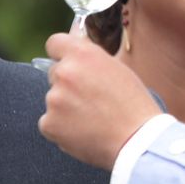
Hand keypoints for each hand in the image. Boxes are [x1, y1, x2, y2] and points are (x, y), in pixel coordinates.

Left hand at [37, 32, 159, 170]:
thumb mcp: (118, 70)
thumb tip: (76, 45)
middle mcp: (65, 72)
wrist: (136, 140)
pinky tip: (84, 131)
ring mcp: (53, 99)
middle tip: (90, 98)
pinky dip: (62, 127)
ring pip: (54, 99)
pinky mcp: (48, 123)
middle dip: (67, 83)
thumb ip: (93, 59)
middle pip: (55, 73)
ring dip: (66, 106)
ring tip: (92, 118)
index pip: (55, 43)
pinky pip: (50, 121)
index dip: (62, 53)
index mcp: (83, 54)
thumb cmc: (134, 104)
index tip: (68, 62)